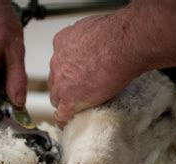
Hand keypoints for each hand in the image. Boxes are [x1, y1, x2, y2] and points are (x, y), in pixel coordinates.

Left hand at [49, 12, 143, 126]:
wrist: (120, 46)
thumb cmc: (115, 35)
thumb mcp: (93, 28)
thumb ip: (87, 37)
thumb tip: (95, 41)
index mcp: (62, 43)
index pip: (60, 61)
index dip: (67, 70)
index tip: (74, 74)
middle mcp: (58, 62)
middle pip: (55, 79)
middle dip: (63, 85)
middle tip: (75, 91)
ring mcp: (62, 82)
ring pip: (56, 97)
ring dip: (63, 102)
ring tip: (72, 108)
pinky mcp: (70, 99)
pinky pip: (62, 114)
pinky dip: (63, 119)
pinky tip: (66, 123)